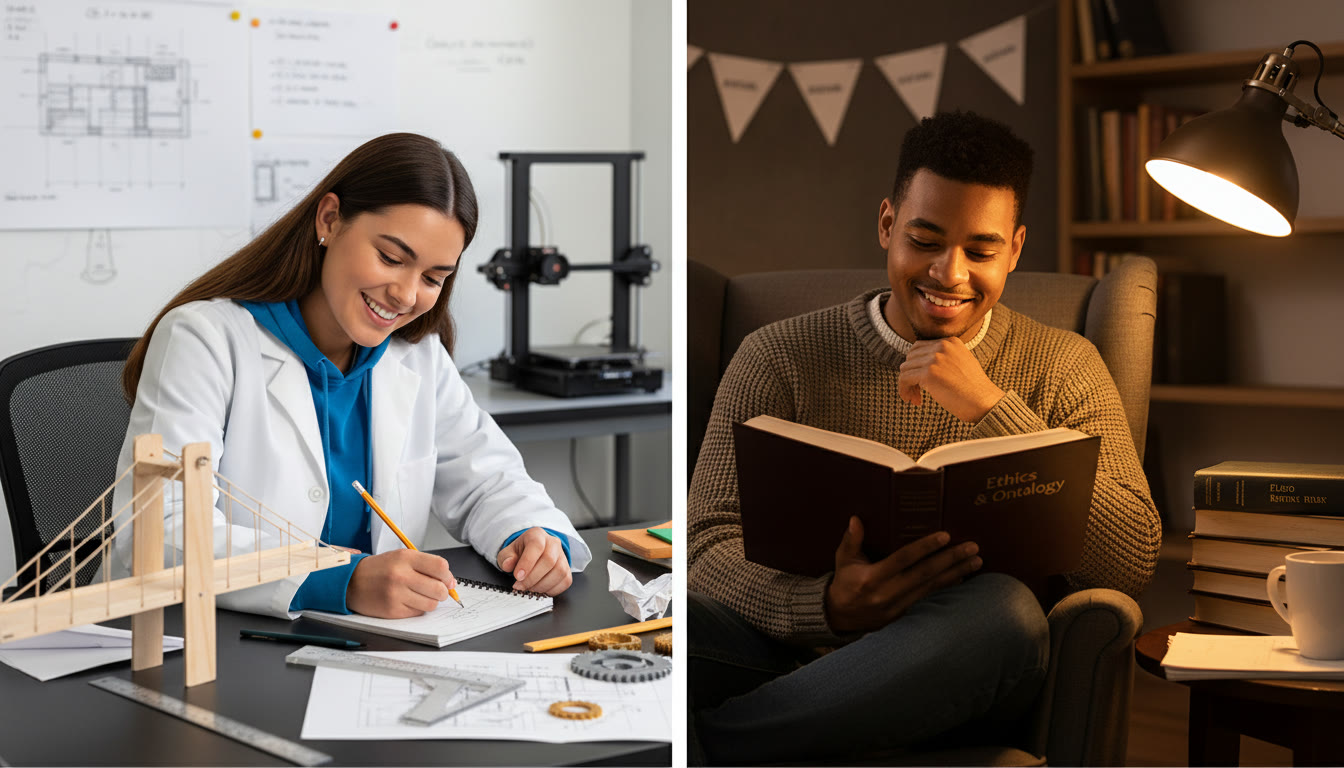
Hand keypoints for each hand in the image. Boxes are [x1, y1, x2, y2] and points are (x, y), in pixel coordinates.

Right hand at [346, 549, 456, 618]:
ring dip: (430, 601)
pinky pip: (418, 613)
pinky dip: (418, 609)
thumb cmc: (379, 569)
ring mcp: (396, 594)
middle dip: (443, 592)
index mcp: (405, 558)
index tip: (447, 580)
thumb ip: (426, 565)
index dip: (448, 576)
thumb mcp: (401, 557)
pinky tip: (408, 601)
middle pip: (439, 589)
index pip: (440, 567)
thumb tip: (451, 582)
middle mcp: (401, 575)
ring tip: (420, 595)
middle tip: (438, 591)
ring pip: (431, 604)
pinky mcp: (392, 610)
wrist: (351, 582)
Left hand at [497, 527, 572, 595]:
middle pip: (549, 560)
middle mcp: (553, 543)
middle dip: (532, 578)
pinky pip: (565, 581)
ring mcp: (562, 556)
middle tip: (520, 586)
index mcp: (537, 535)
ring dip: (541, 585)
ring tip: (529, 588)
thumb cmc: (520, 553)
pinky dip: (551, 590)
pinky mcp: (567, 569)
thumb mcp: (508, 553)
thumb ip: (506, 558)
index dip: (527, 563)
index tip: (518, 576)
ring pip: (559, 572)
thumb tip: (508, 564)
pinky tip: (540, 589)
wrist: (532, 555)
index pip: (536, 546)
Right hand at [825, 517, 982, 633]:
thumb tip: (856, 519)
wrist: (839, 617)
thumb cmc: (844, 583)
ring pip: (931, 588)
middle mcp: (887, 593)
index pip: (903, 560)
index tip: (945, 536)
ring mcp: (897, 607)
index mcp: (872, 578)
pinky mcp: (904, 615)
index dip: (925, 547)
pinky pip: (929, 599)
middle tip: (973, 548)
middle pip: (925, 574)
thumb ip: (851, 540)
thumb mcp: (843, 560)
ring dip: (956, 573)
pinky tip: (962, 578)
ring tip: (976, 562)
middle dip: (951, 560)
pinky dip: (946, 587)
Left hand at [898, 337, 1004, 421]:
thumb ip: (943, 359)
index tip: (920, 383)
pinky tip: (913, 400)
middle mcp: (942, 346)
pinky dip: (904, 390)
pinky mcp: (929, 373)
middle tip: (917, 393)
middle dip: (911, 376)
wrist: (984, 402)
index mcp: (950, 342)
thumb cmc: (974, 390)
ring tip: (916, 399)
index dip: (916, 366)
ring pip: (905, 368)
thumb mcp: (961, 364)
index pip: (920, 348)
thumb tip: (918, 366)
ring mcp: (935, 359)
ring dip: (907, 385)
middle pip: (911, 358)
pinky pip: (904, 379)